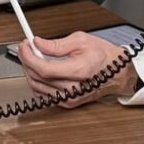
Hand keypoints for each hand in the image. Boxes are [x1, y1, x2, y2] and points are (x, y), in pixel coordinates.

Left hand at [18, 30, 138, 107]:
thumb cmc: (103, 56)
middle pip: (38, 78)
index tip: (25, 46)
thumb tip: (38, 44)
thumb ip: (56, 44)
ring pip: (37, 87)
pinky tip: (39, 71)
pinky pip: (43, 95)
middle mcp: (74, 88)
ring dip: (30, 71)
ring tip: (33, 57)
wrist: (118, 73)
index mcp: (78, 71)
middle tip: (27, 48)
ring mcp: (70, 98)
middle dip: (27, 61)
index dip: (29, 57)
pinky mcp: (68, 102)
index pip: (44, 69)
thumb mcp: (81, 40)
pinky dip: (37, 82)